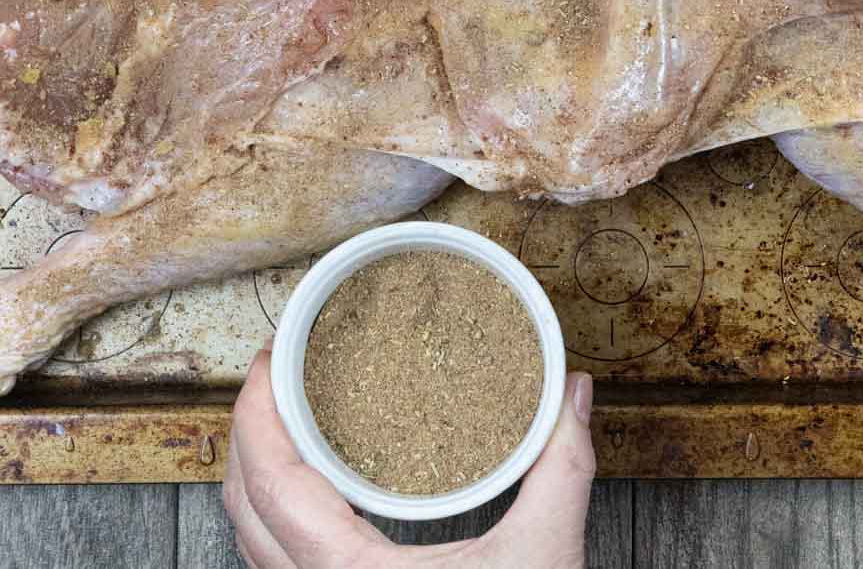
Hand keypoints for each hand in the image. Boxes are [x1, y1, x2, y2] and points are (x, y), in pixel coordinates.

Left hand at [224, 348, 594, 568]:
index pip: (271, 486)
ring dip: (257, 476)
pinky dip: (277, 516)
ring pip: (252, 543)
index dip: (255, 416)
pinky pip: (277, 566)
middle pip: (242, 509)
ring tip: (286, 419)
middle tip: (274, 373)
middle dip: (246, 432)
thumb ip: (561, 465)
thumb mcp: (544, 557)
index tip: (266, 362)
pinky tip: (312, 488)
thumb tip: (573, 391)